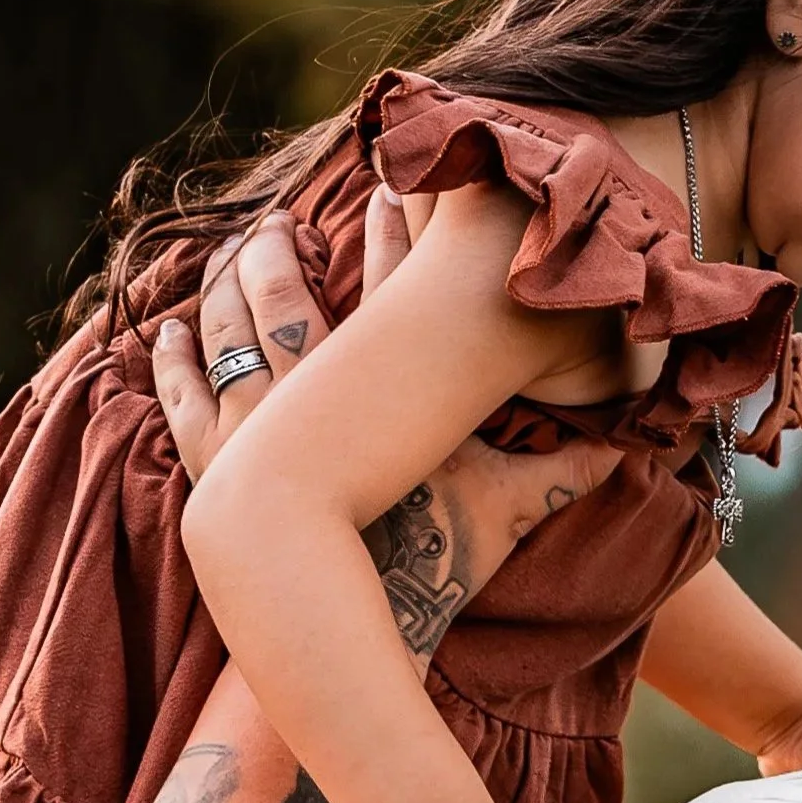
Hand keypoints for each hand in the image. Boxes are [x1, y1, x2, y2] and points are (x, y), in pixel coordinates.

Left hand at [153, 194, 615, 543]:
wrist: (344, 617)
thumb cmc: (428, 562)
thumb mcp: (507, 510)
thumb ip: (566, 472)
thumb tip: (633, 449)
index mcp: (384, 384)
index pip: (388, 285)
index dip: (392, 231)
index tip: (389, 186)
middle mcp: (311, 388)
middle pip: (290, 292)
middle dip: (289, 246)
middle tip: (287, 217)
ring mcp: (254, 422)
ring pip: (230, 329)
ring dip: (229, 284)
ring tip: (234, 254)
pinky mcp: (214, 463)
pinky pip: (184, 396)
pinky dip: (173, 359)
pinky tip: (168, 331)